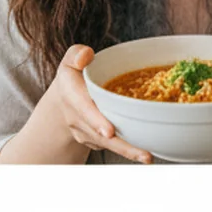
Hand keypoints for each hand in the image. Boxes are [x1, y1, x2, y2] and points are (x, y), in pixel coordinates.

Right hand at [35, 45, 151, 163]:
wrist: (63, 101)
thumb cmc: (73, 75)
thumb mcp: (70, 59)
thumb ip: (77, 54)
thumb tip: (87, 55)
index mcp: (71, 94)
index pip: (83, 108)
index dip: (96, 120)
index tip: (110, 131)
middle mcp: (77, 118)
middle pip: (100, 135)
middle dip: (122, 146)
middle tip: (144, 154)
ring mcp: (86, 133)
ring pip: (108, 145)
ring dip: (129, 152)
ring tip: (148, 157)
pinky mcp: (95, 141)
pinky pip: (111, 145)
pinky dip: (127, 149)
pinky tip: (144, 152)